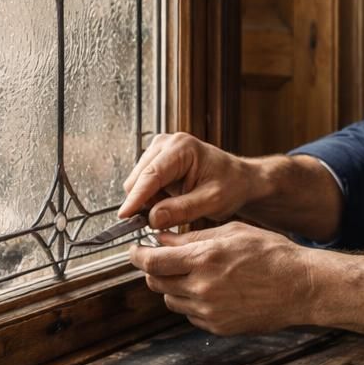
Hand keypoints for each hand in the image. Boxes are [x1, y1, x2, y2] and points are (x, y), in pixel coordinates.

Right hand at [119, 132, 257, 229]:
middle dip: (145, 203)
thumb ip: (182, 210)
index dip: (136, 198)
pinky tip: (171, 202)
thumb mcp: (212, 201)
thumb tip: (153, 219)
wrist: (238, 179)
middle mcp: (166, 143)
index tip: (124, 217)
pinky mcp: (156, 160)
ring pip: (137, 183)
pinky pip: (143, 185)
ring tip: (174, 209)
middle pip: (138, 179)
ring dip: (149, 202)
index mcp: (181, 148)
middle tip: (164, 221)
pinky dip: (152, 198)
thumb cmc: (231, 185)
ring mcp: (159, 150)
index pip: (151, 175)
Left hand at [127, 223, 322, 334]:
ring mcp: (209, 311)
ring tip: (196, 273)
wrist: (300, 287)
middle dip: (154, 270)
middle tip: (165, 259)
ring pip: (171, 300)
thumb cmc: (272, 254)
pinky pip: (190, 314)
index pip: (151, 262)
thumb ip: (192, 237)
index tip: (135, 250)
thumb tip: (162, 239)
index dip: (137, 255)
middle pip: (155, 283)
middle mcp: (202, 288)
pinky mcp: (217, 327)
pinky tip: (212, 289)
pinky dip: (192, 302)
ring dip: (173, 286)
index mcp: (204, 259)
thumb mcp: (232, 232)